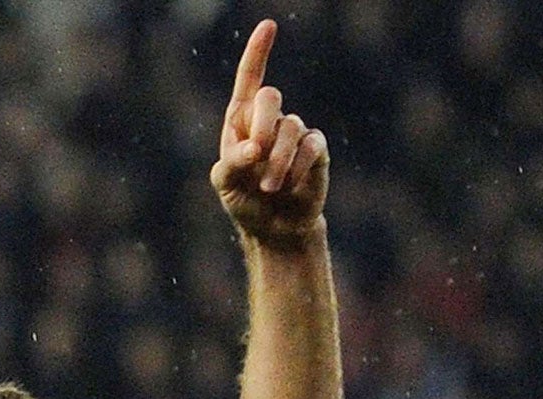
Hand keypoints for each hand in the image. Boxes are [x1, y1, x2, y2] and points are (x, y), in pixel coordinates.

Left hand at [210, 19, 328, 248]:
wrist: (275, 228)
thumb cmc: (245, 201)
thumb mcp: (225, 184)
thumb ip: (232, 162)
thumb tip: (256, 149)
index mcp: (241, 119)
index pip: (249, 78)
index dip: (258, 51)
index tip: (269, 26)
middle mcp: (270, 120)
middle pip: (270, 97)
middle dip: (261, 125)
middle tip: (255, 156)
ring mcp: (295, 133)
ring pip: (290, 129)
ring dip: (277, 162)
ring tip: (269, 187)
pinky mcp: (317, 150)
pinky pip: (311, 146)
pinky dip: (297, 168)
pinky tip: (291, 185)